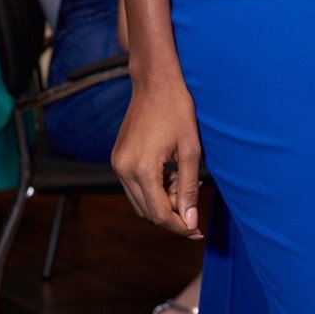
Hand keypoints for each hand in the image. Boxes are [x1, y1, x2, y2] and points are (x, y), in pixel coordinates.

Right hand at [111, 75, 204, 239]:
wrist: (154, 83)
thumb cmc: (177, 110)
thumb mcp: (191, 150)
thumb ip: (189, 188)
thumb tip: (191, 221)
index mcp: (142, 168)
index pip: (159, 214)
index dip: (180, 226)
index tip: (197, 230)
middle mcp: (123, 169)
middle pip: (148, 212)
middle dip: (172, 215)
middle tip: (195, 203)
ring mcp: (117, 164)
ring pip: (140, 202)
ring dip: (162, 202)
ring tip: (183, 182)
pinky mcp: (117, 159)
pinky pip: (134, 187)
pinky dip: (152, 189)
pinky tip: (171, 174)